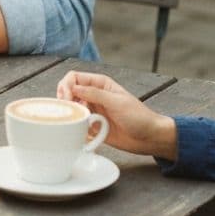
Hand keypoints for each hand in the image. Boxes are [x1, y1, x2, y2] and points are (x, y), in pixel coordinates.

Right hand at [56, 70, 177, 159]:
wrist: (149, 138)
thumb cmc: (139, 117)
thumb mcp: (116, 102)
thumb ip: (94, 94)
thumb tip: (73, 88)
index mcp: (100, 84)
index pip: (74, 78)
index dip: (67, 86)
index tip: (68, 99)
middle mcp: (94, 96)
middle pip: (68, 92)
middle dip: (65, 101)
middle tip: (68, 111)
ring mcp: (93, 111)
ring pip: (72, 109)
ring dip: (71, 115)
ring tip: (76, 122)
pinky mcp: (93, 126)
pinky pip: (77, 124)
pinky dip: (76, 128)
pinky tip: (81, 132)